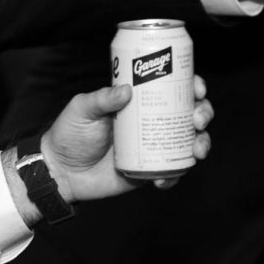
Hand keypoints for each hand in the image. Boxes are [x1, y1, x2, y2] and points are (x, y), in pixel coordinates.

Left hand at [42, 74, 212, 200]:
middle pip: (190, 113)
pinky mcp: (150, 170)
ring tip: (197, 149)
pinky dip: (176, 175)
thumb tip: (127, 90)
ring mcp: (154, 147)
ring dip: (201, 143)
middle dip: (204, 113)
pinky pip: (172, 172)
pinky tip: (166, 177)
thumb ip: (101, 99)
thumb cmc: (69, 134)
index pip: (173, 88)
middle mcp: (153, 122)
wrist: (60, 172)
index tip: (197, 88)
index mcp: (141, 101)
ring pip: (189, 141)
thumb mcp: (82, 109)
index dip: (192, 86)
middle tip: (197, 120)